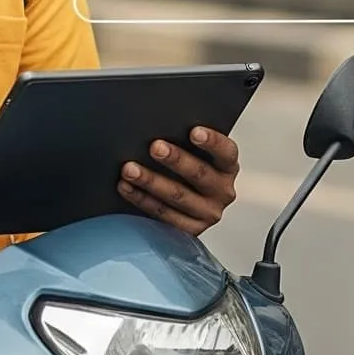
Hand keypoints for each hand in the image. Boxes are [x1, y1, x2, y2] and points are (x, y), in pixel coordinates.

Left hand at [117, 127, 239, 235]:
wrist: (181, 201)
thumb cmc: (184, 167)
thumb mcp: (193, 154)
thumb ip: (184, 141)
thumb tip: (158, 124)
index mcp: (227, 167)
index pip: (226, 152)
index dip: (212, 142)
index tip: (194, 131)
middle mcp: (222, 191)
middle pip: (200, 174)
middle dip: (175, 159)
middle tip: (154, 147)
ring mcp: (207, 213)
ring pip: (178, 196)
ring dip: (151, 181)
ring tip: (130, 169)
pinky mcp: (190, 230)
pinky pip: (164, 214)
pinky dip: (142, 199)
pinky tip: (126, 187)